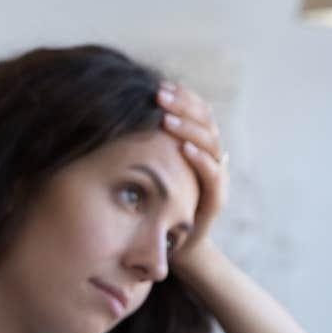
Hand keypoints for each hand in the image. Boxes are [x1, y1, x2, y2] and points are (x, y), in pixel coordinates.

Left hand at [156, 81, 229, 276]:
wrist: (170, 247)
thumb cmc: (152, 204)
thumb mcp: (144, 170)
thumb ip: (140, 146)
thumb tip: (115, 116)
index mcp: (196, 145)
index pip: (197, 112)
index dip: (183, 97)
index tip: (160, 85)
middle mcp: (210, 157)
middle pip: (206, 121)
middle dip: (183, 105)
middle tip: (159, 94)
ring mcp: (216, 177)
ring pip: (211, 143)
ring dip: (188, 128)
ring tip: (167, 119)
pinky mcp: (215, 200)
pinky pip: (214, 175)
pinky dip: (200, 159)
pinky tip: (183, 148)